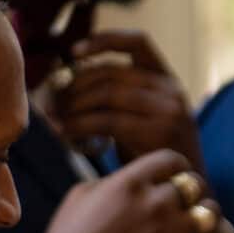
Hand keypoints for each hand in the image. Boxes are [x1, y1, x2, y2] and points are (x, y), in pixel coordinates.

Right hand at [35, 148, 225, 232]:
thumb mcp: (83, 195)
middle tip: (188, 204)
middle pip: (196, 185)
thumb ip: (118, 181)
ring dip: (205, 219)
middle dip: (192, 192)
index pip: (172, 159)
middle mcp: (155, 203)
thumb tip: (141, 180)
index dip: (176, 168)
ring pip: (211, 214)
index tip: (175, 178)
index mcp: (130, 182)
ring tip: (197, 227)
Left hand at [49, 30, 204, 167]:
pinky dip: (80, 126)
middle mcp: (171, 90)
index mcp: (167, 79)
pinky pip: (108, 121)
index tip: (75, 51)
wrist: (183, 192)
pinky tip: (65, 134)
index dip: (106, 40)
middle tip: (50, 100)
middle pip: (111, 73)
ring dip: (73, 106)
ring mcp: (169, 110)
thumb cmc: (152, 154)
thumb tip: (63, 78)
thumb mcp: (141, 116)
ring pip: (107, 94)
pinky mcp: (159, 133)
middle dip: (74, 84)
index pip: (138, 42)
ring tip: (54, 119)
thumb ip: (116, 95)